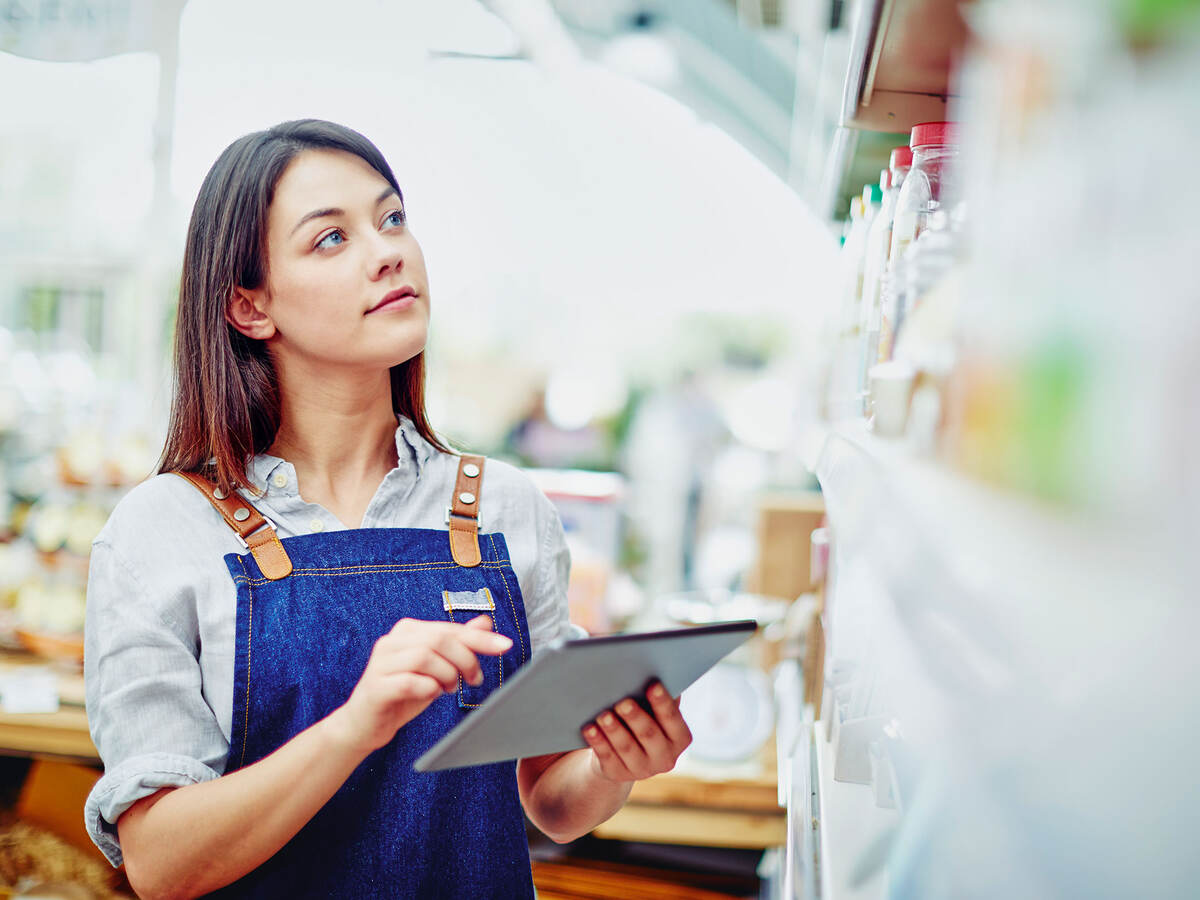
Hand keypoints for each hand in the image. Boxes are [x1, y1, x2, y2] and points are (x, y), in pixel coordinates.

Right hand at [332, 615, 510, 754]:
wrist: (364, 724)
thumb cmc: (403, 692)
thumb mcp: (436, 667)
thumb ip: (458, 644)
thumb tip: (485, 622)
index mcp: (407, 631)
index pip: (450, 629)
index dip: (480, 638)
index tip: (506, 645)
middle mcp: (392, 641)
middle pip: (440, 639)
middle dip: (466, 659)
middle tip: (475, 679)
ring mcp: (381, 663)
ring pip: (425, 657)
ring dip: (447, 675)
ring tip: (449, 688)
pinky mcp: (377, 686)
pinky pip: (410, 682)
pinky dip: (428, 689)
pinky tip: (432, 694)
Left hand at [581, 681, 692, 783]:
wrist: (623, 752)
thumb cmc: (643, 718)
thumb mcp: (654, 710)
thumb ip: (658, 695)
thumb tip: (653, 668)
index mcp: (680, 737)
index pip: (673, 719)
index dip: (663, 702)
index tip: (653, 685)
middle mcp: (665, 758)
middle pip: (649, 735)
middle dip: (636, 717)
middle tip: (623, 702)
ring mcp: (642, 769)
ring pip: (627, 748)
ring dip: (614, 730)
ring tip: (603, 715)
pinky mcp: (618, 774)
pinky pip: (607, 757)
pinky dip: (598, 742)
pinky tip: (589, 728)